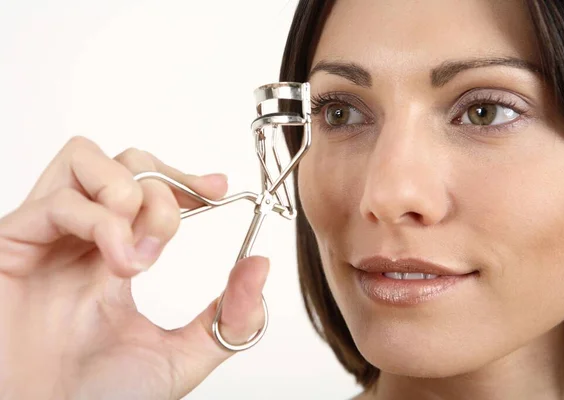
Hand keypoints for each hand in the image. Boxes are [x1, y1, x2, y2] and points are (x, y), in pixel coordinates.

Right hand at [0, 136, 268, 399]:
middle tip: (168, 239)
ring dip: (130, 194)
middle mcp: (81, 239)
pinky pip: (57, 201)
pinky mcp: (11, 245)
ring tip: (140, 251)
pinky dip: (100, 221)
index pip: (149, 186)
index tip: (219, 191)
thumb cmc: (100, 399)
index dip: (186, 177)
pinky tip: (118, 262)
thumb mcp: (183, 356)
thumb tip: (260, 265)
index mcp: (116, 256)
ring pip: (86, 159)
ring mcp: (45, 238)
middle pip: (125, 162)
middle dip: (163, 188)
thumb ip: (230, 317)